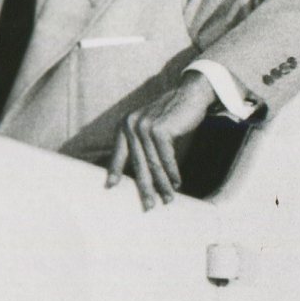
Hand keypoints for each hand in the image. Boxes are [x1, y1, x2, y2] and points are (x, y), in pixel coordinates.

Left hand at [101, 76, 218, 209]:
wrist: (189, 94)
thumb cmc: (171, 115)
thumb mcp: (150, 126)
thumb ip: (141, 143)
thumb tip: (140, 171)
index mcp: (125, 125)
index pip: (119, 152)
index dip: (114, 170)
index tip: (110, 186)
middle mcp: (131, 125)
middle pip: (137, 163)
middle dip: (144, 187)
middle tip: (149, 206)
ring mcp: (144, 127)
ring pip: (153, 164)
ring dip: (163, 184)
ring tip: (168, 198)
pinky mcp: (159, 130)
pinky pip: (166, 158)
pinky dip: (172, 173)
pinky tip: (177, 183)